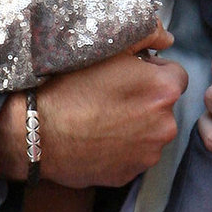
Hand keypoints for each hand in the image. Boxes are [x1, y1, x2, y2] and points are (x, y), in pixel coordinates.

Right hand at [0, 23, 186, 187]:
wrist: (36, 130)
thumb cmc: (69, 85)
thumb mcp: (108, 49)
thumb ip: (147, 37)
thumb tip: (167, 39)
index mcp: (165, 90)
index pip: (175, 75)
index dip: (151, 72)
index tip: (129, 74)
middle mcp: (165, 125)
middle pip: (163, 107)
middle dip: (145, 101)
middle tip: (110, 96)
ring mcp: (148, 154)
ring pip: (149, 133)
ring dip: (135, 126)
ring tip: (101, 118)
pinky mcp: (130, 174)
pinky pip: (132, 156)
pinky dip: (121, 148)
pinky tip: (97, 138)